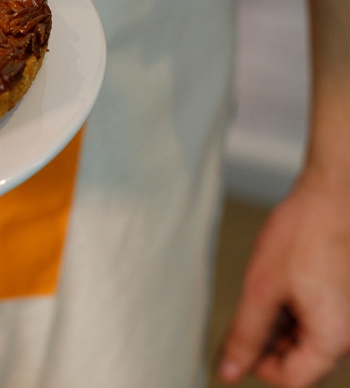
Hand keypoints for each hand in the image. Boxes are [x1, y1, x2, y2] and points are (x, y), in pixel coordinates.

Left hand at [217, 168, 349, 386]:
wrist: (333, 196)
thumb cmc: (303, 236)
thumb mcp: (261, 290)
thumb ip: (244, 335)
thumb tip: (228, 372)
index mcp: (334, 339)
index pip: (292, 380)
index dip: (258, 366)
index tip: (237, 343)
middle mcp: (349, 335)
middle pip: (301, 364)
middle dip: (267, 345)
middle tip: (247, 311)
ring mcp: (348, 318)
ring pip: (306, 342)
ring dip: (277, 327)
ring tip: (264, 290)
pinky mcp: (344, 302)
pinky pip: (315, 321)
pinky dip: (291, 311)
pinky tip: (275, 285)